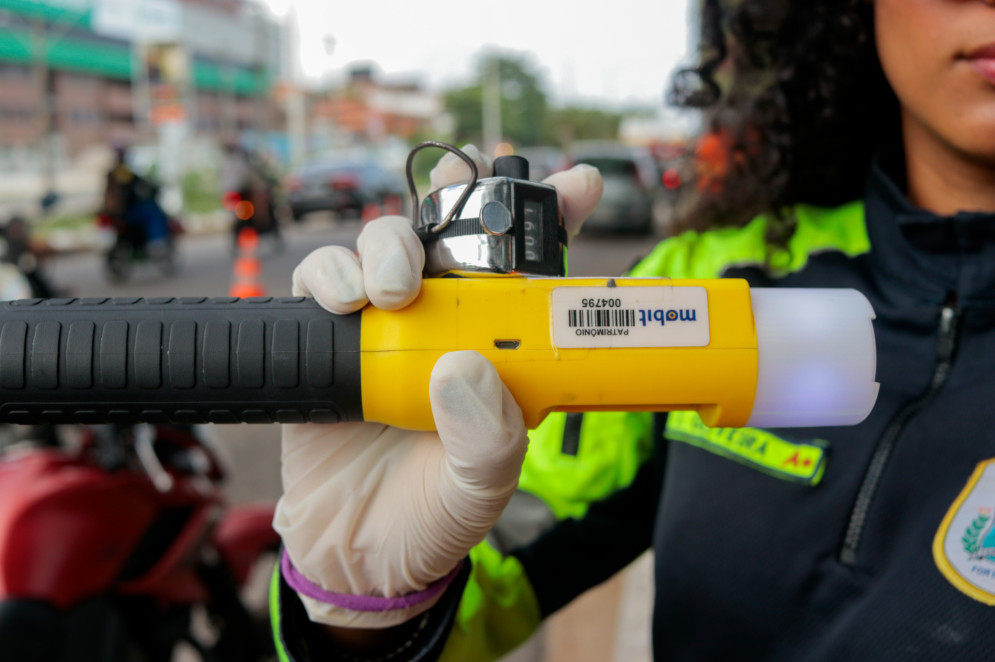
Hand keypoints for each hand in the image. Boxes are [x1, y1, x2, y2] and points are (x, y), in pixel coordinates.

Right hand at [274, 146, 602, 628]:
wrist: (355, 554)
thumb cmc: (433, 514)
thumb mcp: (481, 489)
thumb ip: (489, 441)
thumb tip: (465, 371)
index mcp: (500, 349)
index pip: (532, 273)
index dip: (555, 219)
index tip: (580, 185)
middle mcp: (446, 325)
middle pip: (454, 233)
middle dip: (461, 197)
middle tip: (462, 195)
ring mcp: (385, 325)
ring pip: (387, 244)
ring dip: (390, 245)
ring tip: (394, 291)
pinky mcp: (328, 337)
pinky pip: (323, 281)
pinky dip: (330, 275)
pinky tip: (341, 301)